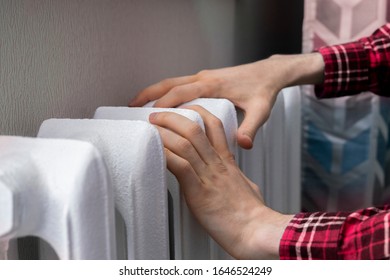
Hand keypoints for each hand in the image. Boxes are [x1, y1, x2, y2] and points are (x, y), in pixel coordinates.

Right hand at [131, 53, 323, 148]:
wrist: (270, 73)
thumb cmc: (264, 91)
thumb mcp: (261, 111)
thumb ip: (251, 127)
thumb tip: (243, 145)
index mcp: (213, 86)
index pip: (181, 93)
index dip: (164, 104)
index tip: (148, 116)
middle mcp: (204, 78)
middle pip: (169, 83)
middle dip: (149, 94)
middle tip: (130, 107)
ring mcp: (203, 77)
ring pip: (172, 81)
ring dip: (154, 91)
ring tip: (137, 104)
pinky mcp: (205, 78)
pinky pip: (179, 82)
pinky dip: (165, 90)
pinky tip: (160, 101)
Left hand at [149, 105, 292, 258]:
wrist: (256, 230)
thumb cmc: (253, 214)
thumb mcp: (247, 187)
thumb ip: (237, 177)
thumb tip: (235, 176)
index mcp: (227, 161)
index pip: (214, 126)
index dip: (197, 113)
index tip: (184, 109)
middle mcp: (216, 164)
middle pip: (194, 129)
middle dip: (172, 118)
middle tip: (157, 115)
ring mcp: (208, 176)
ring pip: (185, 143)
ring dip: (164, 133)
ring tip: (151, 127)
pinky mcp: (199, 192)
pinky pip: (180, 166)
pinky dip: (166, 156)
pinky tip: (155, 151)